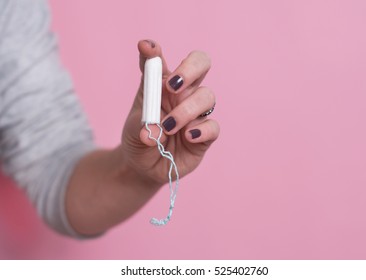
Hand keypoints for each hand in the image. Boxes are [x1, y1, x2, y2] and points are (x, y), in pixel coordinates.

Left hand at [121, 40, 219, 184]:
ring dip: (187, 110)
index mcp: (162, 85)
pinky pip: (213, 126)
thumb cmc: (139, 140)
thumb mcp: (133, 128)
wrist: (145, 167)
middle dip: (190, 69)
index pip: (161, 61)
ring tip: (169, 126)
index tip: (147, 49)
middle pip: (201, 64)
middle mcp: (183, 94)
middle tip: (172, 85)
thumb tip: (154, 131)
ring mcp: (197, 113)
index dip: (155, 52)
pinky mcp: (206, 134)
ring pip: (207, 96)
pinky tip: (188, 137)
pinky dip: (202, 130)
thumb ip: (142, 123)